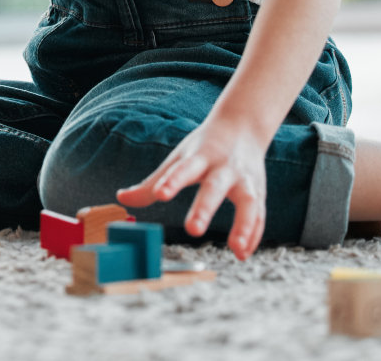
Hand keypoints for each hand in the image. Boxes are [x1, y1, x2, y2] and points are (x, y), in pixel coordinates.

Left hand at [115, 117, 268, 259]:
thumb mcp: (178, 158)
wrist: (243, 126)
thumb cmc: (204, 146)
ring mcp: (245, 179)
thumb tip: (121, 198)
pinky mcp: (259, 192)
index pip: (184, 169)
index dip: (172, 181)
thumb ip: (151, 182)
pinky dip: (254, 235)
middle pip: (215, 187)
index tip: (160, 194)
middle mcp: (224, 167)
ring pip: (248, 202)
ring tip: (236, 249)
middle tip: (192, 229)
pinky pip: (259, 215)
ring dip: (244, 226)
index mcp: (200, 156)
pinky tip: (242, 254)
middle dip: (205, 207)